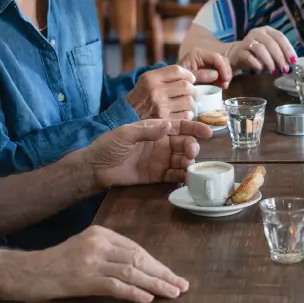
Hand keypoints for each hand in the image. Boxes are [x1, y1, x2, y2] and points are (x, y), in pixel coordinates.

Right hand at [35, 223, 188, 302]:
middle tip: (181, 286)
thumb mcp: (84, 250)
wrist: (26, 272)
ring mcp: (90, 260)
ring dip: (155, 284)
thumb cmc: (55, 265)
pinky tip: (147, 299)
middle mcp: (98, 243)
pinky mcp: (83, 278)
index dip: (157, 264)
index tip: (172, 275)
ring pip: (131, 271)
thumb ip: (108, 254)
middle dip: (163, 273)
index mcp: (101, 233)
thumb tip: (138, 269)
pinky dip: (133, 292)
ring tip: (172, 293)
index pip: (136, 249)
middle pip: (138, 258)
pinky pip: (114, 285)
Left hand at [88, 118, 212, 188]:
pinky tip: (185, 177)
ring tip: (187, 165)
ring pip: (182, 160)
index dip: (195, 128)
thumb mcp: (125, 134)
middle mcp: (161, 144)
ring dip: (189, 162)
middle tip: (191, 153)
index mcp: (156, 129)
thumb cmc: (108, 146)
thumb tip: (168, 126)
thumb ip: (147, 131)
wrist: (95, 169)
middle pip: (185, 144)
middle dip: (192, 147)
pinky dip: (182, 176)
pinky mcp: (157, 176)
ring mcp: (160, 160)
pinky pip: (174, 175)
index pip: (180, 126)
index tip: (208, 132)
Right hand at [126, 65, 198, 119]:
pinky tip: (181, 112)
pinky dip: (187, 114)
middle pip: (186, 86)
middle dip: (192, 89)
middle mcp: (155, 91)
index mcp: (150, 78)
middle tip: (191, 92)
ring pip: (188, 101)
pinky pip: (186, 115)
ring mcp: (160, 107)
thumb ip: (166, 76)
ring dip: (190, 103)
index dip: (188, 74)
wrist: (126, 117)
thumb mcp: (147, 81)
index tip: (191, 78)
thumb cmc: (140, 97)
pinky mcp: (165, 120)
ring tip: (186, 103)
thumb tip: (192, 76)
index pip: (177, 70)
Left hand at [178, 48, 232, 88]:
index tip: (225, 80)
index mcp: (197, 53)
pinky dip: (222, 79)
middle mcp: (203, 55)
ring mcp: (207, 62)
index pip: (216, 57)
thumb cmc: (177, 79)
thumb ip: (200, 75)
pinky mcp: (209, 69)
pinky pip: (220, 72)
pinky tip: (220, 86)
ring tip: (222, 86)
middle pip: (222, 60)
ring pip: (223, 66)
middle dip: (226, 73)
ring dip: (225, 77)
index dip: (223, 68)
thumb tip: (216, 75)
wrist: (172, 84)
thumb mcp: (187, 77)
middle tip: (225, 85)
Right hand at [225, 27, 296, 74]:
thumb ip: (280, 55)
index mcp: (267, 31)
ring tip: (274, 71)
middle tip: (285, 69)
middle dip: (280, 57)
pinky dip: (257, 64)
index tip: (293, 61)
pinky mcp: (239, 51)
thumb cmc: (257, 54)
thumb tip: (291, 63)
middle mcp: (257, 33)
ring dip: (269, 61)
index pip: (280, 37)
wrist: (236, 55)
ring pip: (260, 49)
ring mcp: (247, 41)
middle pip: (271, 43)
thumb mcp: (270, 52)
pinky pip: (249, 57)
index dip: (287, 49)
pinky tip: (261, 69)